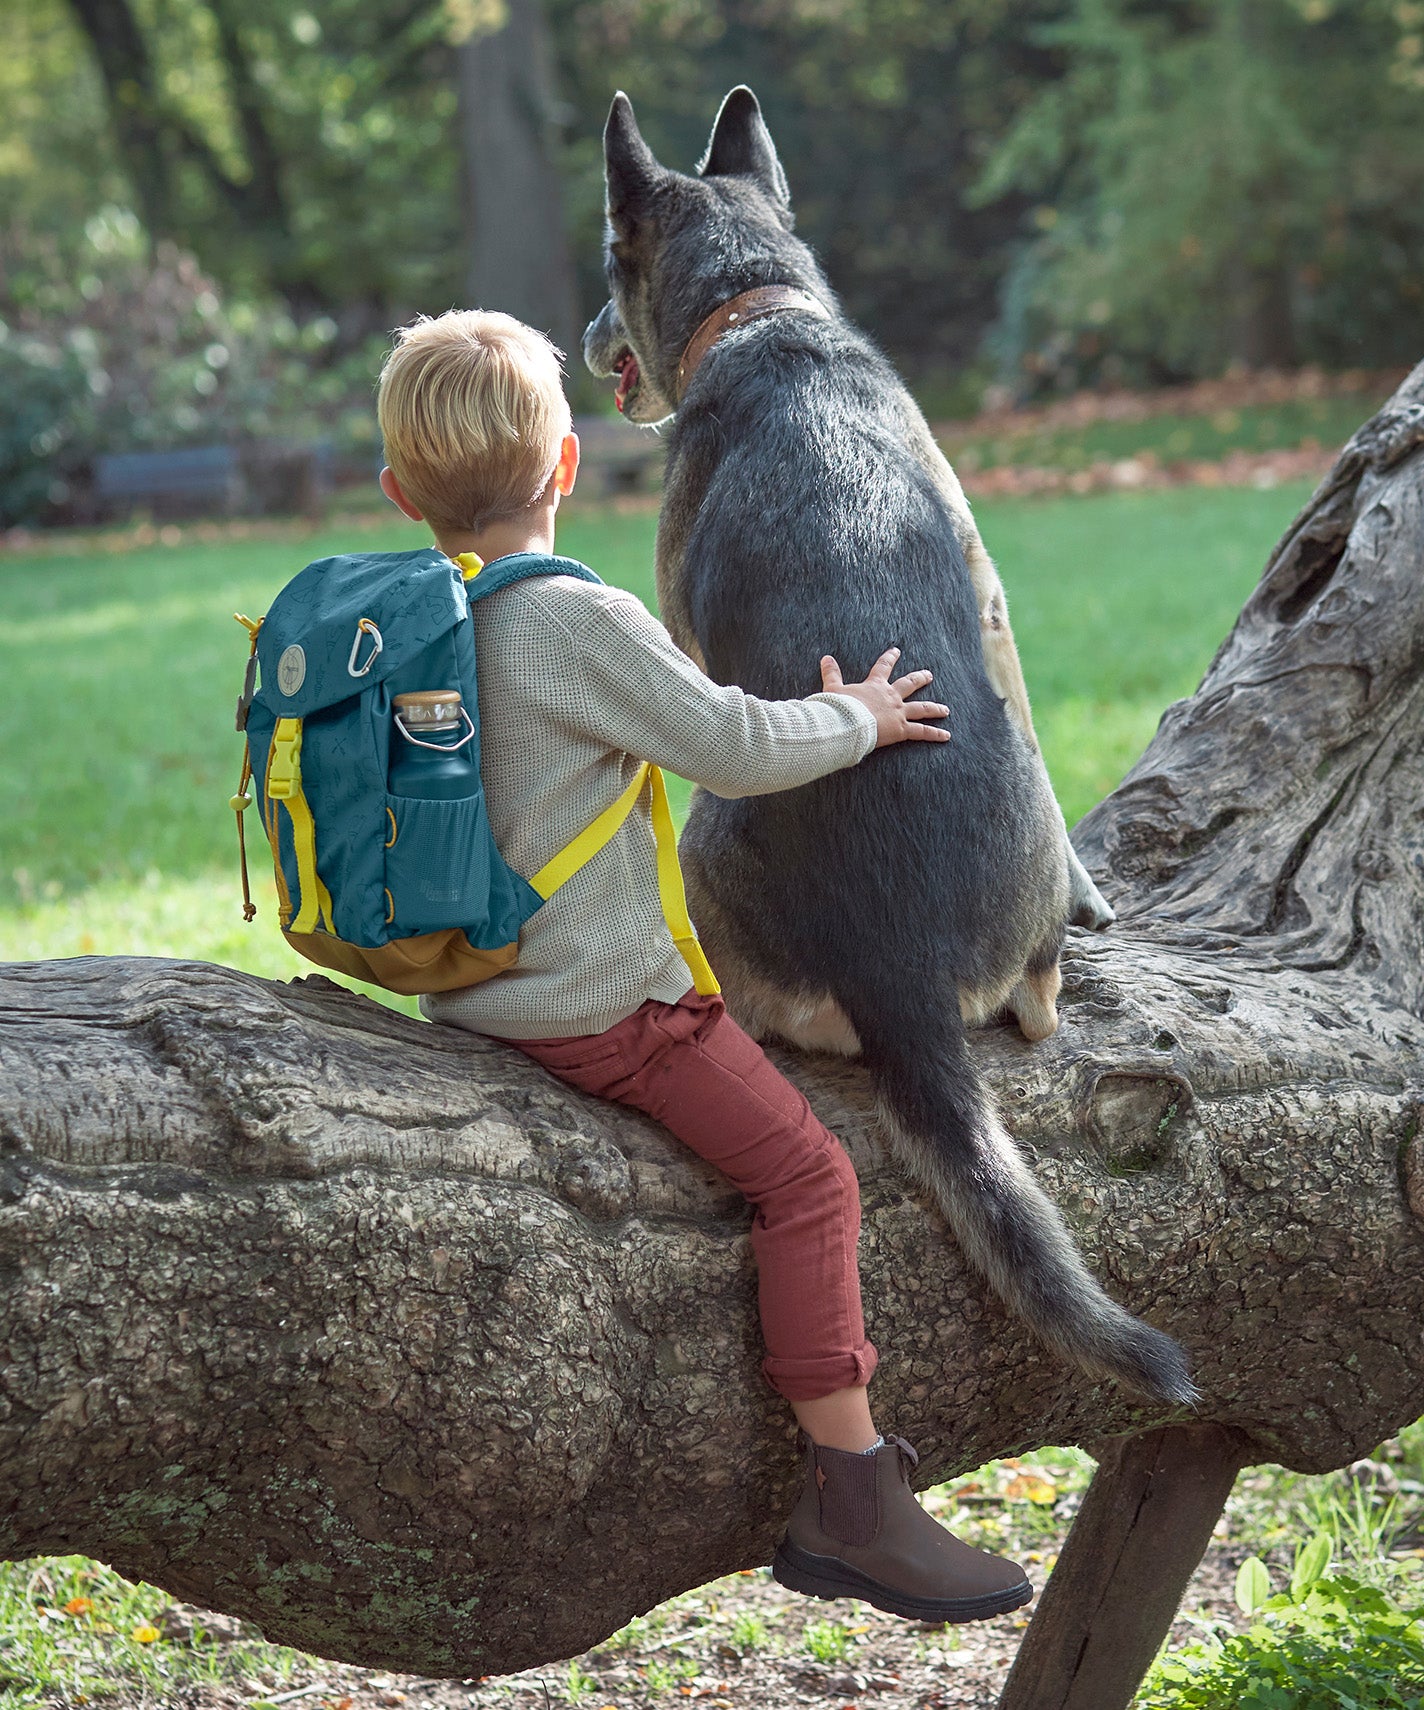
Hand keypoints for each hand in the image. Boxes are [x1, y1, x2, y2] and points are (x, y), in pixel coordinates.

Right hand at [820, 648, 950, 748]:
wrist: (847, 723)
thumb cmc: (839, 707)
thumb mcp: (832, 688)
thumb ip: (831, 673)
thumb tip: (825, 658)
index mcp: (875, 685)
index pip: (883, 667)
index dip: (890, 658)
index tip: (896, 651)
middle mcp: (891, 696)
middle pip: (910, 684)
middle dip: (920, 679)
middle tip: (929, 675)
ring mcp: (898, 712)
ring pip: (921, 708)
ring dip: (934, 708)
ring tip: (945, 710)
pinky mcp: (902, 729)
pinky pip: (922, 731)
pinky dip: (934, 734)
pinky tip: (946, 735)